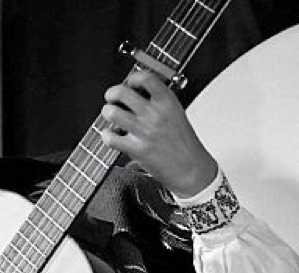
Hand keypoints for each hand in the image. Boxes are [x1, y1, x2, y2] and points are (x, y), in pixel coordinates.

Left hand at [100, 70, 217, 197]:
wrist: (191, 169)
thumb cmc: (183, 142)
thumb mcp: (175, 113)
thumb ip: (157, 101)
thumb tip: (133, 90)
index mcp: (167, 102)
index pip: (145, 77)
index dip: (132, 78)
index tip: (129, 83)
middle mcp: (155, 114)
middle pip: (121, 92)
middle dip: (111, 94)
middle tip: (112, 99)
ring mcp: (145, 131)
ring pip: (112, 113)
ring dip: (108, 113)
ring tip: (112, 117)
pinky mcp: (136, 149)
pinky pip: (110, 137)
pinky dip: (107, 136)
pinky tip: (113, 136)